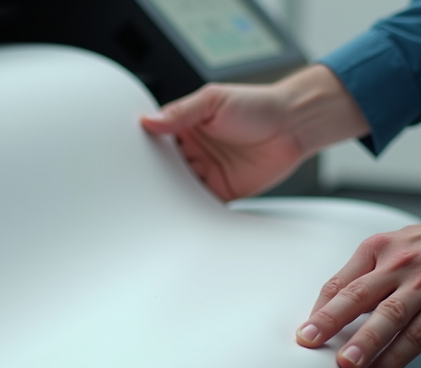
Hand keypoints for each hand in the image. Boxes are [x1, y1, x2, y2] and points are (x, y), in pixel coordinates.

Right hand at [141, 65, 369, 199]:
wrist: (293, 126)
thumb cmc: (258, 106)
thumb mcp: (214, 101)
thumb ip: (181, 113)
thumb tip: (149, 121)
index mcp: (186, 127)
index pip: (155, 140)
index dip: (142, 149)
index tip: (127, 157)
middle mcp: (194, 151)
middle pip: (163, 169)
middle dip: (152, 177)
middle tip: (137, 186)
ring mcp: (207, 172)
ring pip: (179, 189)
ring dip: (170, 196)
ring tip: (155, 203)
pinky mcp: (223, 191)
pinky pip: (202, 205)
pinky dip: (192, 210)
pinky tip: (182, 212)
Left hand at [295, 206, 420, 367]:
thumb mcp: (394, 246)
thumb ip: (366, 274)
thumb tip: (335, 307)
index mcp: (377, 250)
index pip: (340, 282)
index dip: (320, 309)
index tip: (305, 331)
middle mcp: (398, 266)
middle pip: (357, 296)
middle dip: (329, 320)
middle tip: (308, 341)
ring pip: (388, 316)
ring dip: (364, 342)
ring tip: (345, 363)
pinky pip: (418, 335)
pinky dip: (396, 357)